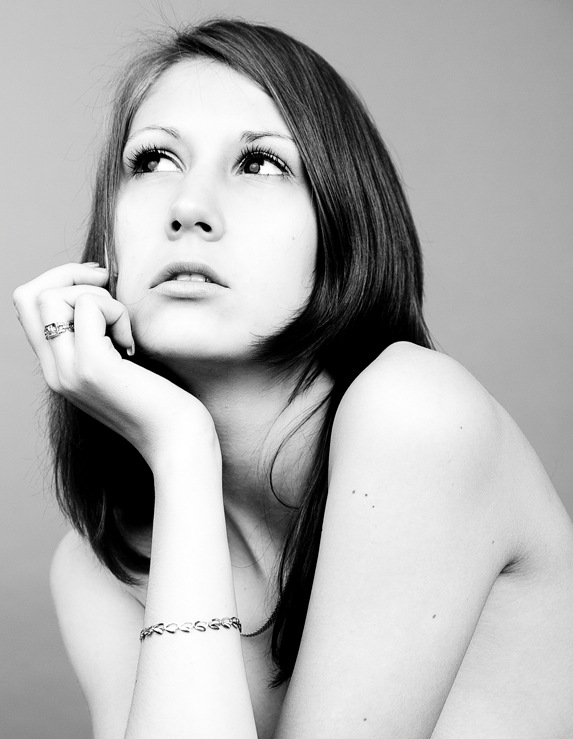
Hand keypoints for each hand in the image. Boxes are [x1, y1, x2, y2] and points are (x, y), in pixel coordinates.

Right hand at [13, 262, 218, 468]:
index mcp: (59, 369)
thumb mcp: (123, 363)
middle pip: (29, 296)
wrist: (177, 442)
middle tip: (111, 291)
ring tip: (124, 330)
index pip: (28, 307)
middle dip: (71, 278)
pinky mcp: (93, 367)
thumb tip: (103, 286)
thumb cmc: (163, 401)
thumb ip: (102, 336)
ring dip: (96, 296)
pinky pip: (89, 305)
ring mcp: (69, 370)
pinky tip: (133, 343)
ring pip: (51, 297)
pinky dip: (116, 310)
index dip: (59, 281)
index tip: (100, 284)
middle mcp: (55, 371)